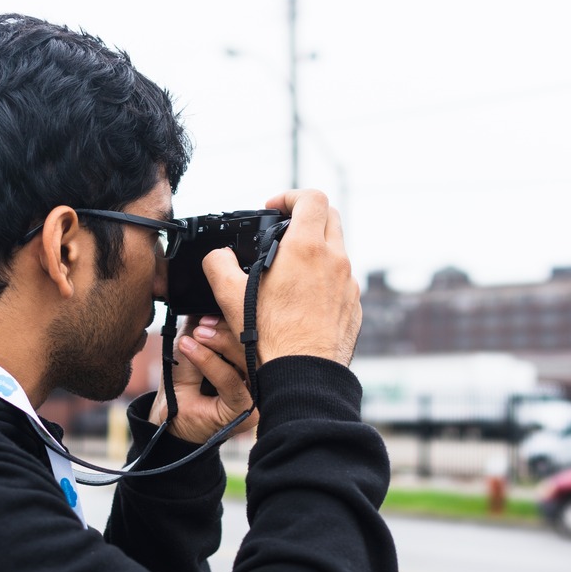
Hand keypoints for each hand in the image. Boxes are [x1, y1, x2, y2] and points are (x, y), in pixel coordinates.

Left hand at [149, 315, 259, 443]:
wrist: (169, 416)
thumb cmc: (185, 381)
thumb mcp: (194, 342)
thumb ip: (204, 322)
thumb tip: (210, 293)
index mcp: (254, 356)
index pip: (253, 331)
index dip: (235, 315)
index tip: (215, 303)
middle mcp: (261, 374)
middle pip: (253, 343)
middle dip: (228, 327)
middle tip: (203, 323)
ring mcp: (258, 393)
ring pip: (245, 360)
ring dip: (218, 342)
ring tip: (196, 334)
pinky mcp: (247, 409)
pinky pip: (231, 380)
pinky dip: (209, 361)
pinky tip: (190, 347)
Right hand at [202, 189, 360, 366]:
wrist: (303, 375)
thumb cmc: (270, 338)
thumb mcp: (230, 296)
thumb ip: (218, 265)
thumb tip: (217, 256)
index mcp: (306, 248)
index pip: (312, 198)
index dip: (290, 196)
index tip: (274, 209)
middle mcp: (335, 260)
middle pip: (331, 217)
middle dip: (306, 217)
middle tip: (284, 232)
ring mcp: (349, 284)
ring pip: (337, 250)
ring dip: (316, 250)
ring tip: (290, 270)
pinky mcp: (354, 306)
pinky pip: (343, 281)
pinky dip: (325, 279)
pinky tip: (304, 300)